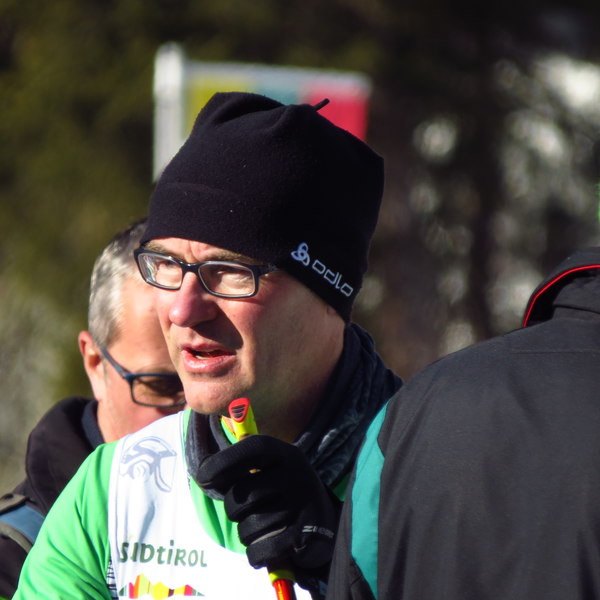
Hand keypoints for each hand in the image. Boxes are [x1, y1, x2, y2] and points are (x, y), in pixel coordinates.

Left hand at [196, 435, 340, 570]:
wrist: (323, 521)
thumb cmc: (280, 492)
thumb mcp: (266, 468)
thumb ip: (237, 466)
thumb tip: (203, 472)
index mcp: (285, 453)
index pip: (251, 449)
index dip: (223, 461)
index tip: (203, 477)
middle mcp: (296, 474)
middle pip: (241, 495)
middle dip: (233, 510)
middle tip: (245, 511)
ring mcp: (304, 504)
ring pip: (249, 527)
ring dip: (246, 534)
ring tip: (262, 528)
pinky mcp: (307, 535)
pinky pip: (261, 550)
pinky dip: (256, 554)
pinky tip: (265, 547)